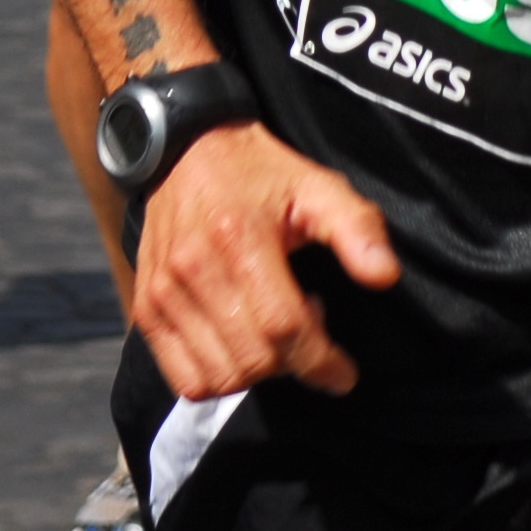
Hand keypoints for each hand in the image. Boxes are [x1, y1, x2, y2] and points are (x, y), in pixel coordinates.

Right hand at [130, 119, 401, 399]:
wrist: (185, 150)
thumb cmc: (261, 174)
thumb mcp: (317, 186)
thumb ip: (356, 228)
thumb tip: (385, 276)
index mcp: (240, 239)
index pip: (284, 329)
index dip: (321, 362)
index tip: (345, 374)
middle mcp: (193, 270)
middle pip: (252, 361)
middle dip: (293, 363)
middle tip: (308, 328)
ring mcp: (163, 293)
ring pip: (218, 379)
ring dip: (256, 373)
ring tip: (270, 331)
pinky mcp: (145, 309)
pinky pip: (184, 380)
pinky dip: (217, 379)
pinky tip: (238, 344)